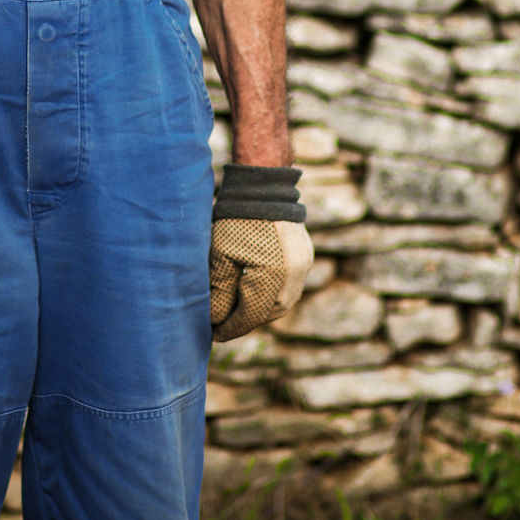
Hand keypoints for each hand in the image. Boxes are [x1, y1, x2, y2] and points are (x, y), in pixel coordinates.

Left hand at [209, 217, 312, 341]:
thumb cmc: (236, 217)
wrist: (263, 184)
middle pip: (270, 312)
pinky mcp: (305, 256)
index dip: (231, 327)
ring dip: (261, 309)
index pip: (250, 315)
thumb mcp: (220, 254)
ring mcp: (304, 266)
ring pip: (283, 302)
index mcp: (273, 276)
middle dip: (246, 321)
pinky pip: (290, 286)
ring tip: (238, 310)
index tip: (214, 335)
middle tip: (224, 324)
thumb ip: (219, 290)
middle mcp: (294, 275)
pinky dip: (272, 294)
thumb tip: (216, 319)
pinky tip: (255, 291)